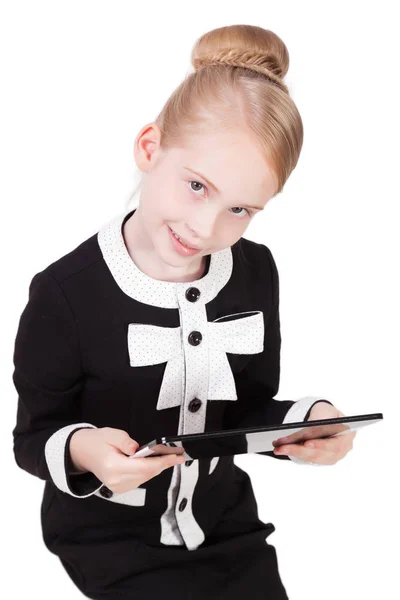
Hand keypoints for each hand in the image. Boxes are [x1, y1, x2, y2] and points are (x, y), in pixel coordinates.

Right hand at [69, 427, 185, 493]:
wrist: (83, 452)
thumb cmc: (97, 442)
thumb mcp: (111, 434)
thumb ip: (126, 441)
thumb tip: (138, 449)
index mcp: (113, 467)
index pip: (144, 467)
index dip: (163, 462)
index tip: (177, 456)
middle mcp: (116, 480)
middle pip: (148, 473)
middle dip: (164, 463)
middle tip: (178, 453)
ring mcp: (118, 487)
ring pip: (146, 478)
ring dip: (159, 467)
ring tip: (170, 456)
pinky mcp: (120, 488)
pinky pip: (141, 479)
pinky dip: (150, 471)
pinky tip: (156, 462)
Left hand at [273, 402, 355, 464]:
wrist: (321, 416)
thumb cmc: (326, 412)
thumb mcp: (325, 411)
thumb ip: (321, 419)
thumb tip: (310, 428)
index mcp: (347, 436)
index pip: (335, 444)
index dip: (321, 445)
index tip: (307, 442)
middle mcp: (341, 449)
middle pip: (320, 453)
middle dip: (300, 449)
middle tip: (285, 446)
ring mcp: (331, 456)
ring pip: (311, 457)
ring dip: (294, 452)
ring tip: (278, 448)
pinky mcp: (319, 459)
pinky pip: (305, 458)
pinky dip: (293, 453)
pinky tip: (281, 449)